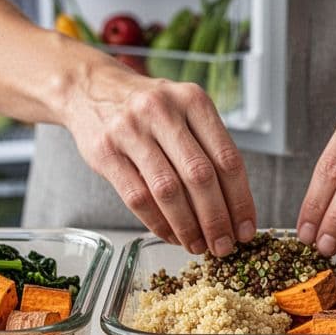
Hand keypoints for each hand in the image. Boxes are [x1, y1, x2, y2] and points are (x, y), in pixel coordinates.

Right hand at [63, 62, 255, 255]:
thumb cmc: (147, 108)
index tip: (246, 228)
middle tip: (224, 246)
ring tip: (198, 246)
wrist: (90, 88)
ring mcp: (131, 130)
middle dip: (216, 219)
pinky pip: (136, 198)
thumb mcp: (183, 111)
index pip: (227, 158)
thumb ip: (207, 148)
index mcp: (193, 101)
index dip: (240, 200)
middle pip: (200, 176)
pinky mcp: (105, 152)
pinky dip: (157, 223)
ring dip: (187, 226)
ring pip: (168, 190)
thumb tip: (234, 207)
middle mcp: (163, 111)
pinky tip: (170, 235)